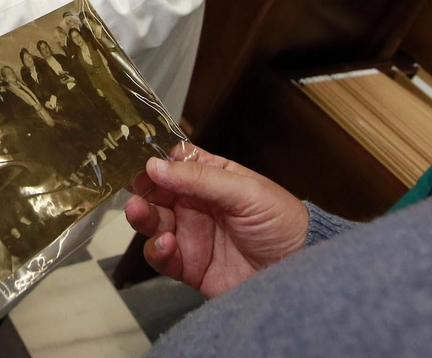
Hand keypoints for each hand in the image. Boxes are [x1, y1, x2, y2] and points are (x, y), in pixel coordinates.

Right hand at [124, 143, 307, 298]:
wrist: (296, 271)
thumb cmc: (282, 223)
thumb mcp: (245, 191)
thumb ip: (200, 178)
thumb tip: (156, 165)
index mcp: (212, 178)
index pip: (174, 162)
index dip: (156, 160)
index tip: (140, 159)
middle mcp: (196, 204)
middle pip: (156, 191)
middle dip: (141, 189)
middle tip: (134, 189)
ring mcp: (190, 234)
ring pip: (152, 222)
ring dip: (141, 216)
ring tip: (140, 212)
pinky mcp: (188, 265)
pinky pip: (160, 256)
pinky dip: (155, 249)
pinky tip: (166, 243)